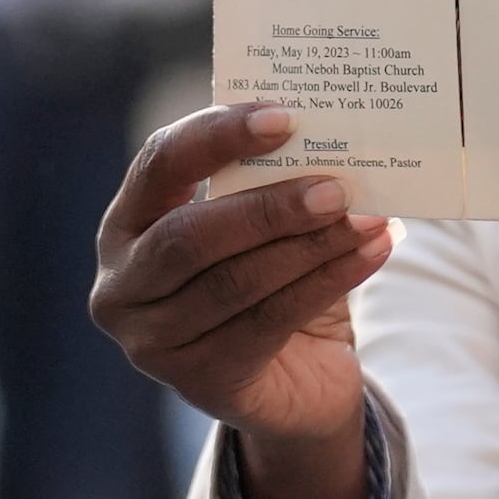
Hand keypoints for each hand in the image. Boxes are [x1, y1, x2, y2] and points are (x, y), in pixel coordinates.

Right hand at [90, 104, 393, 447]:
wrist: (297, 376)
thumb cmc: (274, 276)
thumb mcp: (265, 224)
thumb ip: (278, 181)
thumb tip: (337, 133)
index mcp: (129, 221)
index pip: (160, 163)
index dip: (216, 136)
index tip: (284, 118)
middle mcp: (123, 282)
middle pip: (190, 235)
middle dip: (270, 208)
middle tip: (337, 188)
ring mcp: (153, 340)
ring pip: (236, 282)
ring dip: (312, 245)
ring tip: (369, 218)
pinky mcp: (200, 379)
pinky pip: (270, 321)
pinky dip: (330, 280)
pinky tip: (374, 251)